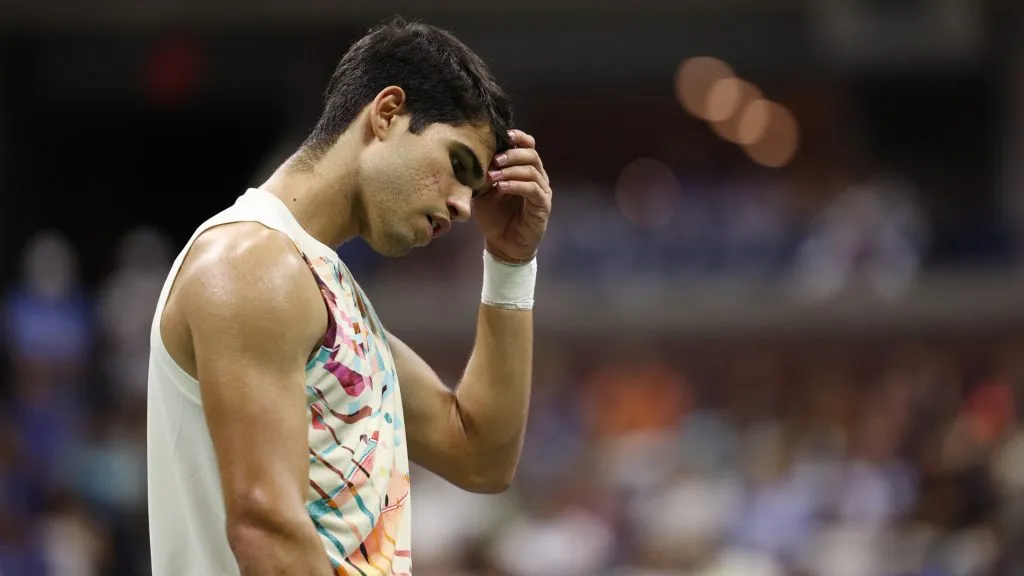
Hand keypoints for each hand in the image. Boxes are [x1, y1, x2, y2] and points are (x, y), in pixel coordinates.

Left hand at [474, 129, 551, 262]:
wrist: (504, 245)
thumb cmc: (495, 217)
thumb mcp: (484, 192)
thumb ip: (483, 175)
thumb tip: (471, 158)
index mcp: (524, 170)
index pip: (528, 146)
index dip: (519, 137)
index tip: (505, 134)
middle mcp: (537, 177)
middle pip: (531, 154)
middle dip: (512, 154)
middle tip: (495, 160)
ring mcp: (542, 191)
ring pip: (532, 171)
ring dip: (511, 170)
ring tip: (493, 176)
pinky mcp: (542, 205)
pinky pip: (533, 189)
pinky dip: (516, 185)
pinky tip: (501, 188)